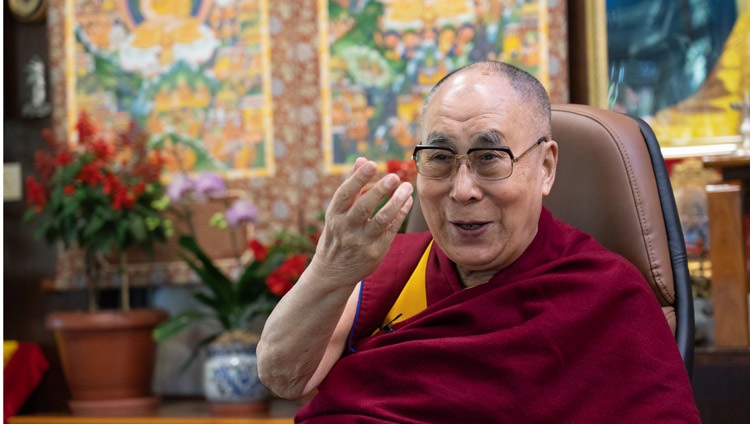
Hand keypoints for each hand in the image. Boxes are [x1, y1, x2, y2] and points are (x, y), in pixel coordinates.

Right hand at [309, 157, 413, 286]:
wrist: (332, 273)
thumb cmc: (337, 234)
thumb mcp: (337, 212)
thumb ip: (352, 186)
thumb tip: (362, 159)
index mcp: (334, 215)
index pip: (345, 194)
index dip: (358, 178)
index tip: (372, 164)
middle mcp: (345, 228)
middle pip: (364, 207)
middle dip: (379, 191)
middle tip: (394, 176)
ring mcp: (361, 242)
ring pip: (381, 220)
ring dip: (396, 202)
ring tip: (407, 188)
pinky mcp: (375, 252)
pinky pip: (391, 230)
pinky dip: (401, 214)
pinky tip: (408, 201)